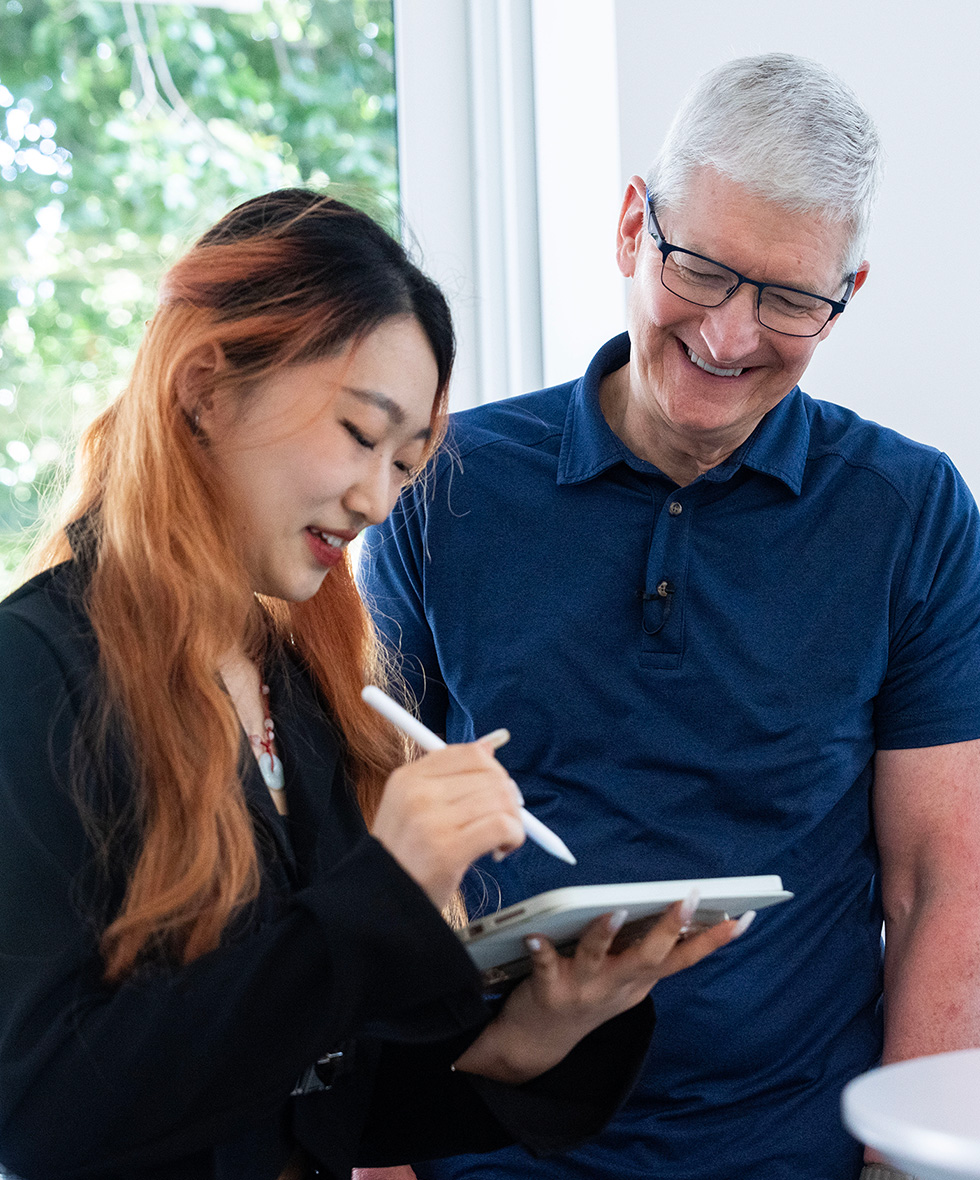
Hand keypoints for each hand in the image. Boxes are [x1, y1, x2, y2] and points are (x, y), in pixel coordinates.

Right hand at [370, 736, 524, 909]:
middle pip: (490, 775)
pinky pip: (502, 825)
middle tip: (503, 821)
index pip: (469, 753)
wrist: (381, 902)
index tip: (495, 793)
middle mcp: (417, 792)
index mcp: (407, 777)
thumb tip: (489, 747)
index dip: (494, 771)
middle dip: (508, 798)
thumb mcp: (412, 807)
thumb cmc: (403, 857)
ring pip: (500, 799)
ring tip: (500, 839)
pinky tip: (501, 850)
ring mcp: (431, 819)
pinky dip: (513, 836)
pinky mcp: (448, 848)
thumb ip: (448, 776)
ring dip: (513, 821)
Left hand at [454, 895, 753, 1083]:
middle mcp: (617, 986)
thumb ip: (646, 950)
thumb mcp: (626, 978)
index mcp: (639, 980)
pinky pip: (545, 966)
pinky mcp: (549, 991)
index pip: (684, 958)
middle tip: (689, 898)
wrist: (539, 1041)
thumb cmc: (586, 993)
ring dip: (607, 934)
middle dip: (671, 928)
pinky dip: (541, 950)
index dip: (714, 940)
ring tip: (616, 911)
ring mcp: (584, 990)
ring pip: (598, 958)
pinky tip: (535, 936)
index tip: (743, 918)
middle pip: (649, 957)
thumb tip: (677, 908)